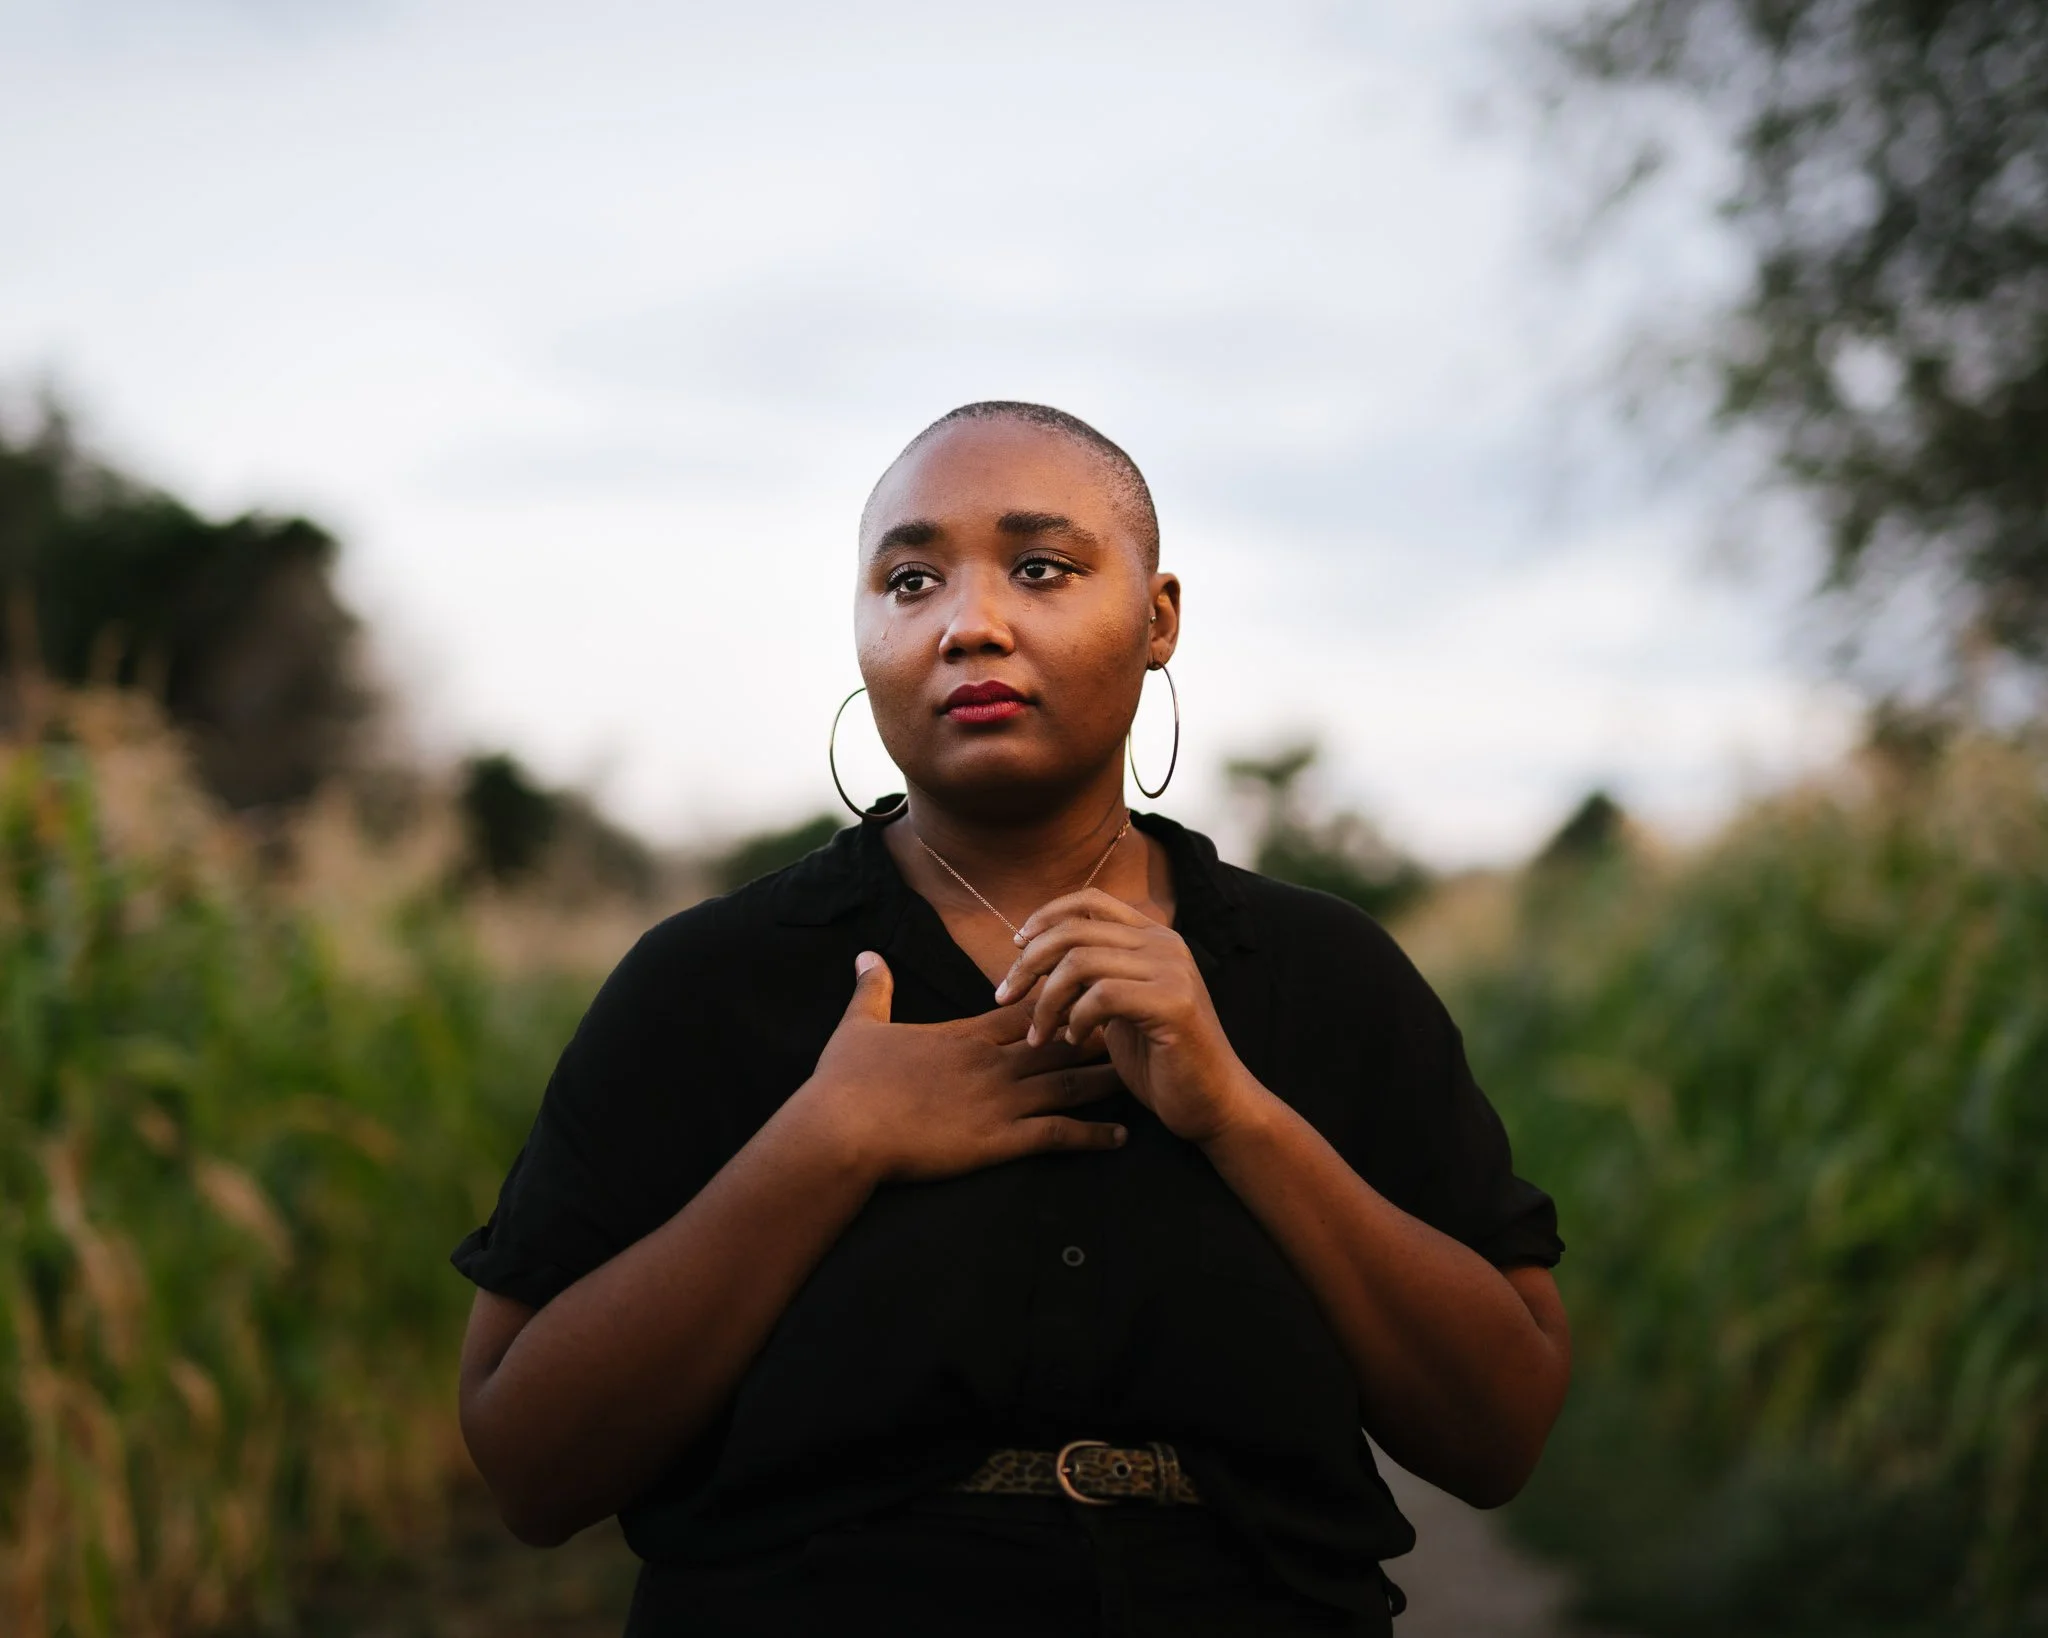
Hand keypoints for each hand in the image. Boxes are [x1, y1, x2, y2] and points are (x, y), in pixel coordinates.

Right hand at [797, 953, 1127, 1184]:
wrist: (842, 1129)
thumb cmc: (845, 1082)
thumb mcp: (858, 1027)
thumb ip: (872, 989)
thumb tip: (865, 954)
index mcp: (964, 1035)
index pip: (1025, 1008)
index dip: (1060, 1001)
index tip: (1089, 993)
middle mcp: (990, 1062)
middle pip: (1059, 1041)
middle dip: (1098, 1034)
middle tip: (1135, 1027)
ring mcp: (998, 1101)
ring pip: (1067, 1084)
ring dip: (1105, 1080)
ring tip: (1141, 1075)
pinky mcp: (998, 1139)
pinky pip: (1057, 1134)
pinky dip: (1091, 1135)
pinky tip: (1120, 1137)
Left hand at [994, 890, 1264, 1145]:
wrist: (1212, 1103)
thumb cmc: (1160, 1060)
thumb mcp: (1117, 1008)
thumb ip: (1090, 976)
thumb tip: (1033, 953)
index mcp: (1153, 936)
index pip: (1089, 900)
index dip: (1045, 916)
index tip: (1016, 949)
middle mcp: (1165, 943)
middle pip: (1075, 930)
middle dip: (1029, 963)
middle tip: (1005, 996)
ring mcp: (1173, 970)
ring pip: (1081, 962)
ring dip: (1046, 1000)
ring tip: (1038, 1034)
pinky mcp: (1173, 1003)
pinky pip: (1101, 995)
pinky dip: (1075, 1019)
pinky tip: (1072, 1040)